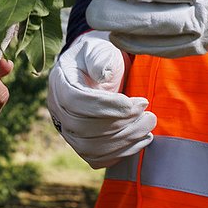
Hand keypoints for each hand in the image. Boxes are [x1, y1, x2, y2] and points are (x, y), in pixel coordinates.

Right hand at [46, 31, 154, 167]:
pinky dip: (120, 153)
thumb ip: (99, 59)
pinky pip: (96, 158)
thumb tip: (104, 75)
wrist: (96, 72)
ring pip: (90, 148)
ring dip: (124, 141)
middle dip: (121, 125)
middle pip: (84, 128)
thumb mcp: (99, 49)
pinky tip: (140, 140)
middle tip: (149, 115)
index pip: (77, 102)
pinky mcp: (80, 145)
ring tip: (148, 127)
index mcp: (60, 84)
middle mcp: (58, 111)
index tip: (138, 103)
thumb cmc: (99, 58)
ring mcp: (67, 131)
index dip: (108, 107)